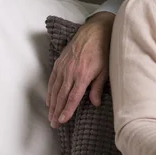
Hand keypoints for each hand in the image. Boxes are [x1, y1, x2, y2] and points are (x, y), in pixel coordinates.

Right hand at [47, 12, 114, 127]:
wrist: (95, 30)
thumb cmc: (104, 50)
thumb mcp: (105, 70)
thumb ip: (98, 87)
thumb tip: (95, 103)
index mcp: (83, 75)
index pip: (72, 98)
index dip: (66, 111)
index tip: (61, 121)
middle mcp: (70, 72)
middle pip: (61, 96)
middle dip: (57, 111)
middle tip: (54, 124)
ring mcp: (63, 66)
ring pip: (55, 89)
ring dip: (52, 104)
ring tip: (50, 116)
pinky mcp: (60, 61)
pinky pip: (52, 79)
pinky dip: (50, 91)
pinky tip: (50, 99)